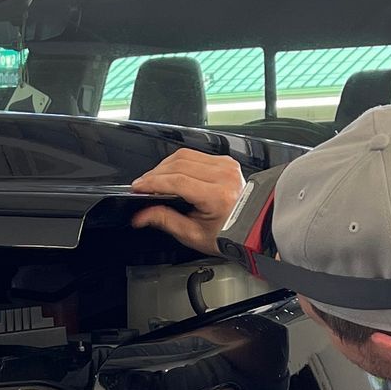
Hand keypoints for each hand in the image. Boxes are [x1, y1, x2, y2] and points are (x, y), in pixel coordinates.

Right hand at [128, 150, 246, 255]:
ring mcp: (226, 166)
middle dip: (155, 174)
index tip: (138, 187)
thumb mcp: (193, 234)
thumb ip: (165, 220)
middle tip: (142, 186)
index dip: (153, 182)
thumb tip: (141, 215)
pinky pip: (195, 155)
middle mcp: (224, 176)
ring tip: (154, 180)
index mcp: (218, 196)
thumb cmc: (228, 234)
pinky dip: (179, 162)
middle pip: (179, 164)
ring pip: (185, 155)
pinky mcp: (226, 162)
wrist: (252, 229)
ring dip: (165, 166)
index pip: (177, 181)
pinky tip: (170, 173)